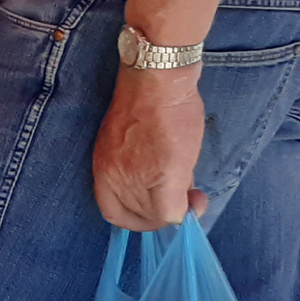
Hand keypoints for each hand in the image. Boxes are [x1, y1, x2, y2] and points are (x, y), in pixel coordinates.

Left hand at [92, 67, 208, 230]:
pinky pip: (172, 211)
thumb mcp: (130, 142)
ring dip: (178, 210)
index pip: (113, 212)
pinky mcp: (163, 175)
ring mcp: (136, 178)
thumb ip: (138, 168)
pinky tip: (196, 197)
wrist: (157, 81)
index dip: (137, 219)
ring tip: (192, 191)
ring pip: (157, 216)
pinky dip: (186, 210)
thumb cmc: (147, 102)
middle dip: (162, 215)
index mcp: (103, 168)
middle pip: (137, 217)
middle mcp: (114, 177)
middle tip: (183, 199)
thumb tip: (163, 192)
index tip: (156, 213)